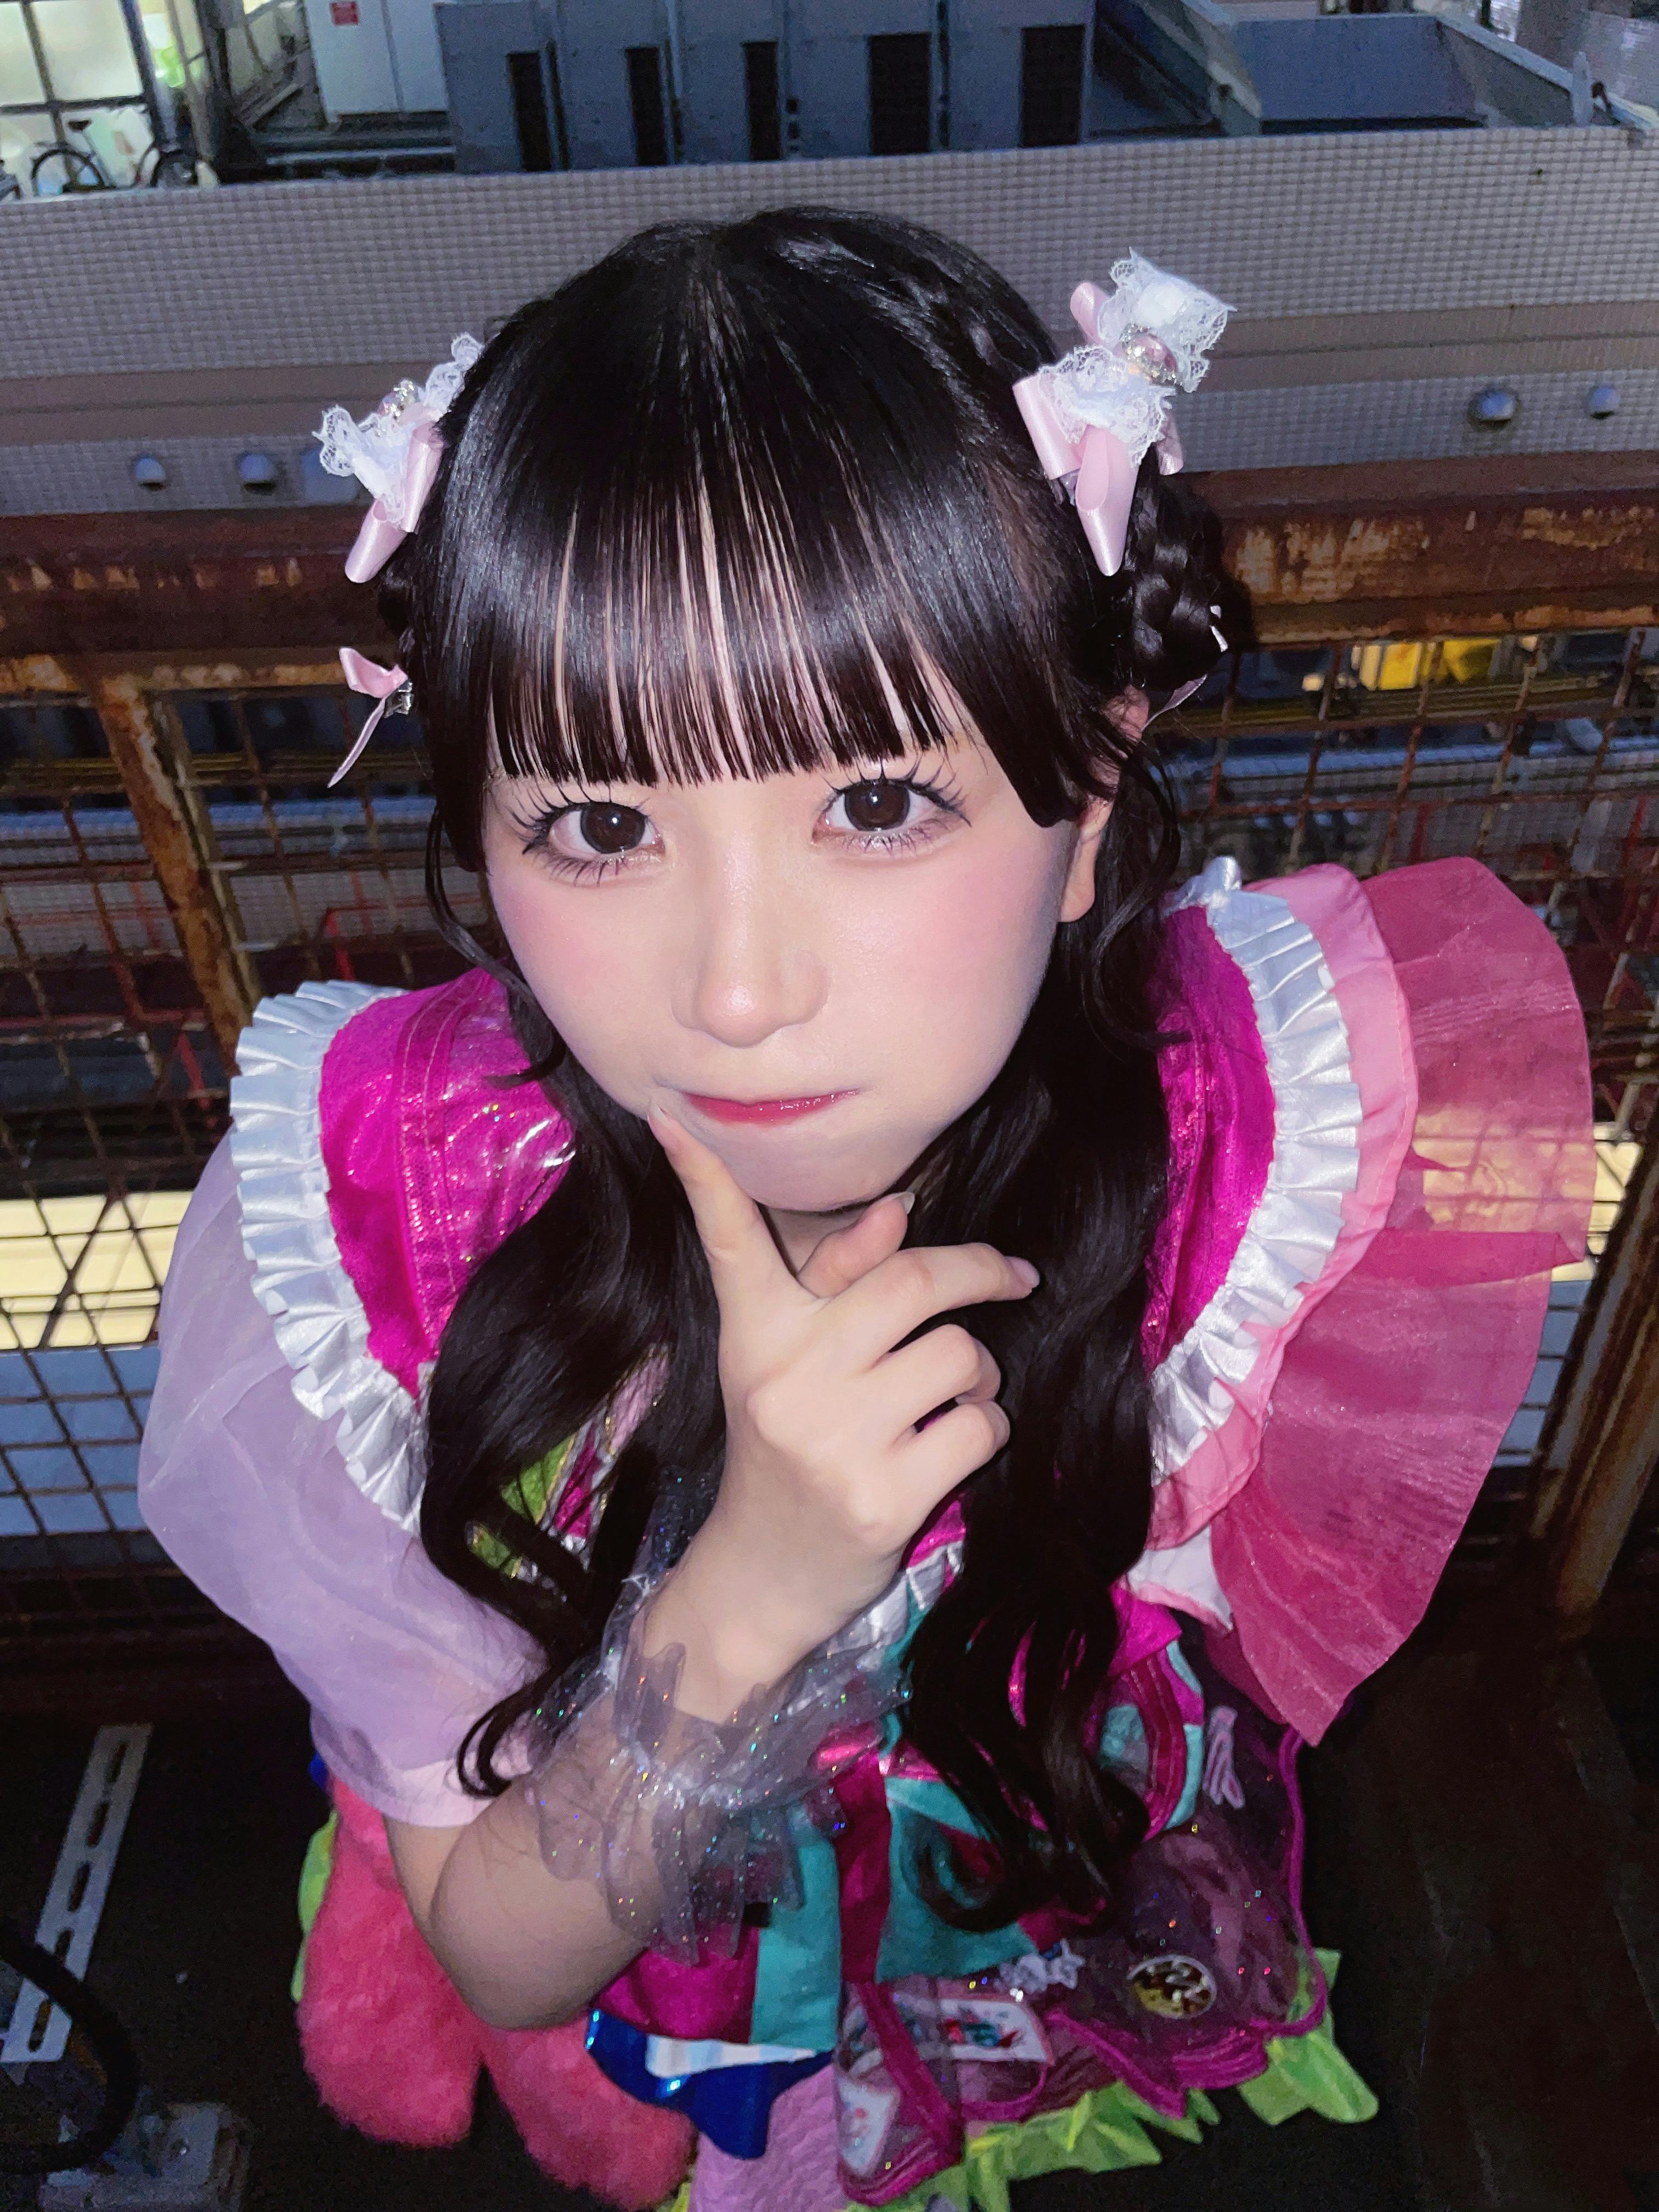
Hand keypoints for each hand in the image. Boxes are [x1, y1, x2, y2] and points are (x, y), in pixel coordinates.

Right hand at [642, 1106, 1037, 1707]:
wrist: (761, 1579)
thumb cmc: (788, 1451)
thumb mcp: (794, 1365)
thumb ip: (839, 1287)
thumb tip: (898, 1210)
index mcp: (755, 1335)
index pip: (730, 1243)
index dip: (705, 1177)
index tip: (671, 1114)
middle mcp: (786, 1377)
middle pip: (911, 1281)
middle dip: (980, 1269)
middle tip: (1012, 1275)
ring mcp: (832, 1439)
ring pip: (960, 1355)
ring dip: (981, 1369)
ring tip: (956, 1393)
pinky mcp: (883, 1497)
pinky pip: (980, 1426)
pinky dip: (985, 1428)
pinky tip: (950, 1444)